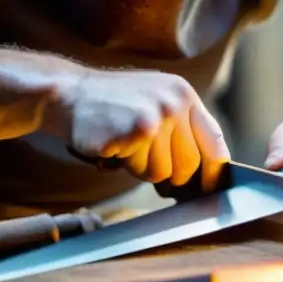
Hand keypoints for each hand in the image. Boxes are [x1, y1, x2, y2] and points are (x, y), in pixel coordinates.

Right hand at [59, 69, 229, 191]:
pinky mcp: (140, 130)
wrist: (68, 95)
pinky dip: (126, 165)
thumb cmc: (110, 106)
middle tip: (143, 159)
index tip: (210, 188)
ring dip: (141, 167)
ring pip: (164, 171)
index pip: (214, 140)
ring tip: (124, 144)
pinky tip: (113, 144)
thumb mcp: (152, 102)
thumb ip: (178, 129)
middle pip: (190, 164)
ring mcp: (158, 114)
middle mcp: (176, 102)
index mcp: (183, 94)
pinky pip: (142, 170)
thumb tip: (202, 174)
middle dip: (169, 173)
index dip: (213, 170)